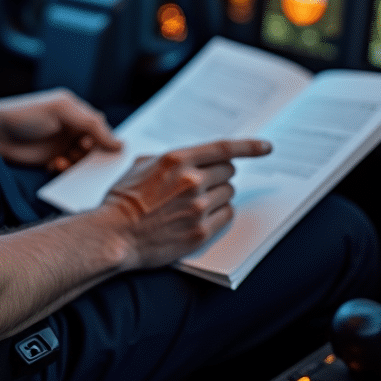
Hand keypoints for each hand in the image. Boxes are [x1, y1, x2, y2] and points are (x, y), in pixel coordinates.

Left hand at [0, 89, 120, 170]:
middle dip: (94, 156)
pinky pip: (70, 171)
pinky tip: (54, 166)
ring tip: (63, 160)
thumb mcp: (61, 110)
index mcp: (77, 112)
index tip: (115, 155)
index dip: (109, 141)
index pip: (103, 128)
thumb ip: (90, 124)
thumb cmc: (25, 114)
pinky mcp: (52, 161)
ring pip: (84, 161)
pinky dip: (66, 170)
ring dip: (78, 164)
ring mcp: (62, 146)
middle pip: (96, 147)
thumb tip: (118, 143)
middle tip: (85, 159)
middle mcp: (72, 129)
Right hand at [102, 138, 271, 270]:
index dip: (249, 146)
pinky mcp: (201, 231)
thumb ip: (169, 159)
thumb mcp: (141, 166)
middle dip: (220, 176)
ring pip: (228, 194)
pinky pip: (227, 216)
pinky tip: (201, 217)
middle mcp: (191, 180)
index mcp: (176, 159)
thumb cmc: (123, 199)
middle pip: (228, 172)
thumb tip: (190, 159)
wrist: (114, 234)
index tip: (266, 147)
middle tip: (204, 184)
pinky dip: (219, 215)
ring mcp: (198, 207)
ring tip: (194, 203)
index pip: (223, 148)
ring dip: (218, 196)